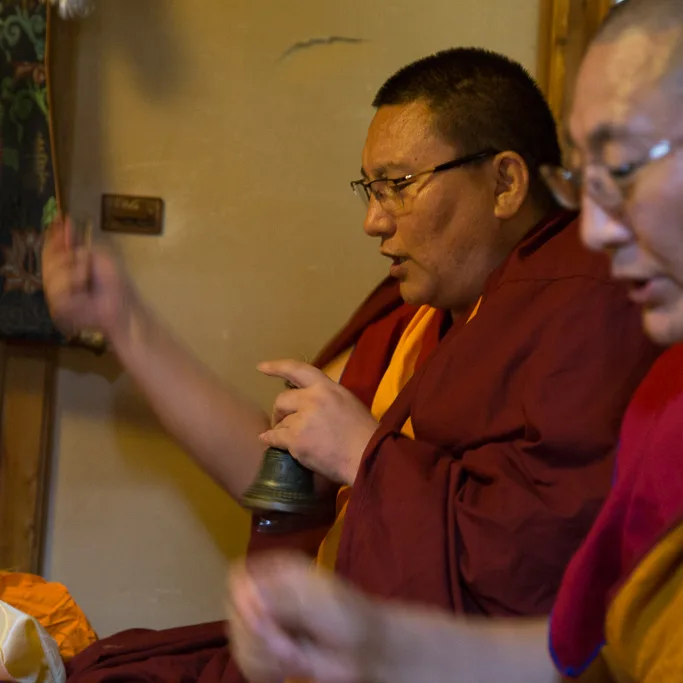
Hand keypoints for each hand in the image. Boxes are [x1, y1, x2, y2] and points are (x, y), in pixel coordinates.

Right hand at [42, 214, 137, 346]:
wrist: (122, 303)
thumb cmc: (112, 282)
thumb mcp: (96, 255)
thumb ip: (77, 241)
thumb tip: (65, 220)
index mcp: (65, 268)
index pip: (50, 249)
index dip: (53, 235)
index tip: (59, 220)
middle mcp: (56, 281)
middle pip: (46, 259)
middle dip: (64, 255)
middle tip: (84, 259)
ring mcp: (56, 296)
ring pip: (50, 274)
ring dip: (72, 271)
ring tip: (86, 276)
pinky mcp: (59, 308)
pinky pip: (57, 290)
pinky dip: (72, 283)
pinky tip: (83, 287)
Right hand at [227, 552, 381, 682]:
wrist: (366, 649)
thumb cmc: (349, 616)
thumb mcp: (317, 599)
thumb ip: (281, 598)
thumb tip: (248, 599)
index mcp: (278, 570)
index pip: (239, 577)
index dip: (243, 601)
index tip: (260, 622)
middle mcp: (266, 593)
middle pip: (234, 614)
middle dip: (262, 639)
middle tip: (291, 649)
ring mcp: (265, 622)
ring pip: (239, 642)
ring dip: (267, 659)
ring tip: (297, 659)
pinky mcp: (267, 650)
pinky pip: (245, 663)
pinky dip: (262, 672)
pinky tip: (284, 673)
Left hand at [258, 359, 377, 485]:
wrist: (369, 458)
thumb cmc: (365, 434)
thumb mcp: (348, 403)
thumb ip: (327, 398)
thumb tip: (308, 402)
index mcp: (328, 387)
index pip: (298, 369)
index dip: (278, 367)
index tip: (262, 367)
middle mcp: (313, 399)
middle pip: (282, 399)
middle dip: (280, 411)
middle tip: (282, 422)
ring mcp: (303, 419)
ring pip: (280, 422)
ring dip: (282, 430)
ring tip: (293, 440)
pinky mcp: (296, 440)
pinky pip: (275, 438)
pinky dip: (271, 440)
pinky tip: (268, 442)